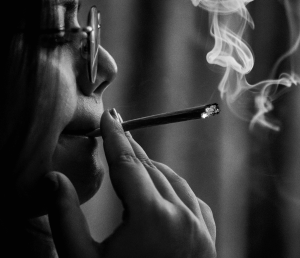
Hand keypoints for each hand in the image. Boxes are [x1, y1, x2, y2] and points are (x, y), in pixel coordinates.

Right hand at [46, 110, 215, 257]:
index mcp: (152, 218)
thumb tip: (52, 179)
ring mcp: (200, 227)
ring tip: (133, 160)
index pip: (128, 161)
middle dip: (130, 149)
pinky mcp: (208, 238)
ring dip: (151, 167)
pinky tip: (163, 186)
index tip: (110, 116)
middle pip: (150, 168)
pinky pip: (190, 198)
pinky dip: (173, 186)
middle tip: (116, 133)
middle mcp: (182, 216)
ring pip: (172, 180)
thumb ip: (65, 217)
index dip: (115, 135)